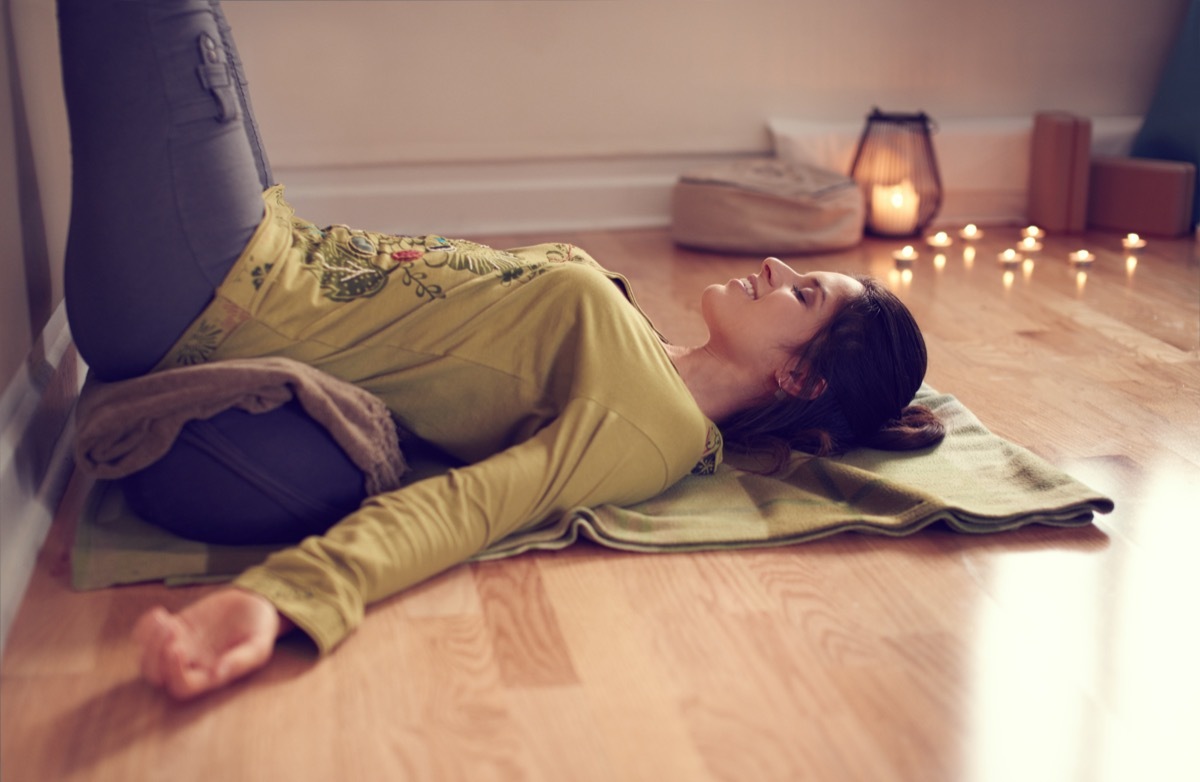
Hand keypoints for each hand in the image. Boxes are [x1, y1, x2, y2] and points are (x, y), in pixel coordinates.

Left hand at [133, 587, 291, 699]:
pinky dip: (144, 627)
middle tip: (172, 628)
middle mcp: (190, 666)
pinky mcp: (174, 629)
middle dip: (155, 654)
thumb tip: (218, 674)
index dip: (173, 672)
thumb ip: (241, 660)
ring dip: (150, 640)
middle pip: (157, 675)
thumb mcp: (259, 645)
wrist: (254, 605)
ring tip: (166, 619)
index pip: (181, 686)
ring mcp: (179, 647)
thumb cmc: (259, 629)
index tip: (177, 647)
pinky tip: (160, 612)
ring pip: (148, 658)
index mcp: (209, 676)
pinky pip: (146, 636)